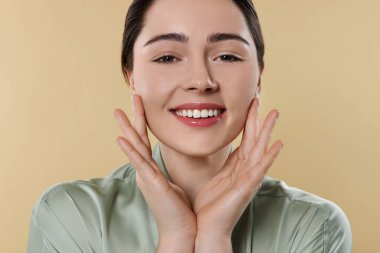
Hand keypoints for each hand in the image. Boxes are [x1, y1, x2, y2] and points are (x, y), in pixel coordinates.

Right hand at [113, 94, 195, 249]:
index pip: (146, 137)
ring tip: (117, 110)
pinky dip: (130, 151)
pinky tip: (121, 139)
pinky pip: (140, 164)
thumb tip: (174, 157)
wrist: (182, 230)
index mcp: (152, 167)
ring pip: (135, 147)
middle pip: (138, 136)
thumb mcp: (174, 182)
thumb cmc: (179, 207)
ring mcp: (147, 176)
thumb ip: (167, 169)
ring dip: (126, 128)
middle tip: (130, 93)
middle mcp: (146, 169)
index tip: (141, 99)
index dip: (143, 118)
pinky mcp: (152, 184)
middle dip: (133, 115)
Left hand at [193, 98, 283, 238]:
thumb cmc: (211, 205)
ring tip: (274, 113)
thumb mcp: (218, 178)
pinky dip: (270, 156)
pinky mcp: (247, 187)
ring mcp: (248, 178)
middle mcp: (245, 170)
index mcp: (237, 166)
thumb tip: (230, 149)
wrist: (208, 226)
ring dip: (267, 130)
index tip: (249, 103)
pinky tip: (278, 144)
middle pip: (253, 138)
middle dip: (257, 118)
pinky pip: (260, 168)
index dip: (246, 121)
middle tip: (259, 98)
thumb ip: (226, 164)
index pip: (244, 138)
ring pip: (259, 148)